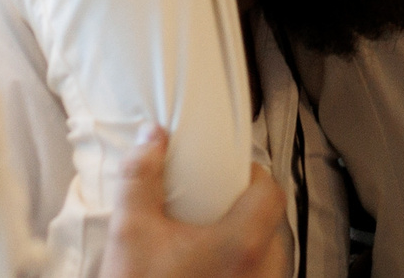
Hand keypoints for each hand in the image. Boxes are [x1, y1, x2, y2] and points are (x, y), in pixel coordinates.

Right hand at [98, 127, 286, 277]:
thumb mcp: (130, 230)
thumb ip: (141, 177)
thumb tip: (152, 138)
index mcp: (242, 245)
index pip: (271, 192)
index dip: (252, 175)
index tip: (230, 173)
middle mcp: (263, 273)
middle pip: (273, 224)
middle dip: (247, 210)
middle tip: (216, 206)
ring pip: (272, 257)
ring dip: (250, 243)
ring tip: (215, 239)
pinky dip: (247, 269)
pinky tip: (215, 269)